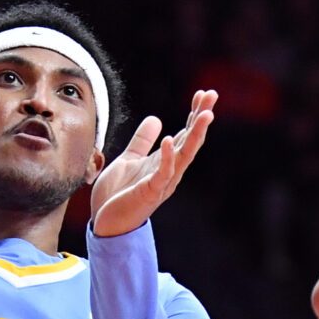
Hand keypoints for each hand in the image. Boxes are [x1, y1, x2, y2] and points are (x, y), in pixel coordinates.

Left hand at [90, 90, 217, 237]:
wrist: (106, 224)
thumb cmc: (118, 196)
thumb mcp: (129, 160)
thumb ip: (142, 141)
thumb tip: (155, 120)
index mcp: (165, 162)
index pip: (185, 134)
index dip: (194, 113)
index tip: (202, 93)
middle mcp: (170, 171)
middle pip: (191, 140)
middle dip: (201, 117)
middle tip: (213, 95)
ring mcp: (162, 182)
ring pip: (185, 155)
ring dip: (196, 134)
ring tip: (205, 114)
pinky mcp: (150, 192)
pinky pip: (162, 173)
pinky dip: (168, 157)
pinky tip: (171, 139)